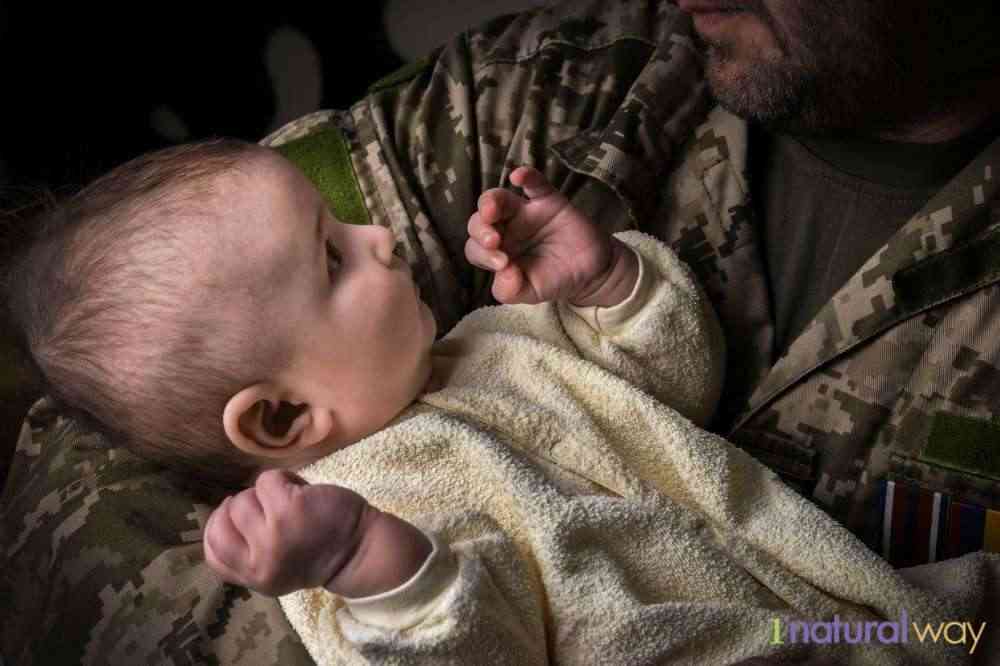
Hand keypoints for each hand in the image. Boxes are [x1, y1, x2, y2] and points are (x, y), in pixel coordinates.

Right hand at [204, 469, 431, 597]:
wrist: (360, 549)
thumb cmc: (317, 552)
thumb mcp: (276, 571)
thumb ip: (247, 556)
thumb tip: (221, 520)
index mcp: (255, 579)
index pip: (212, 553)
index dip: (220, 529)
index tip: (241, 521)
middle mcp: (260, 562)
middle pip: (223, 520)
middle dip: (241, 508)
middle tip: (267, 509)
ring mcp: (273, 534)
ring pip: (243, 498)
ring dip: (265, 493)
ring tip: (290, 502)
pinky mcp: (289, 508)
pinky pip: (267, 480)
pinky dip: (285, 479)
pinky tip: (303, 492)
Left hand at [465, 166, 636, 306]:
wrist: (589, 271)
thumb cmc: (554, 280)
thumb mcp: (530, 293)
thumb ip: (510, 290)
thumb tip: (502, 272)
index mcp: (496, 252)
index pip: (476, 249)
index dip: (483, 255)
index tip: (503, 264)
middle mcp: (505, 230)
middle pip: (479, 221)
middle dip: (480, 229)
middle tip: (493, 241)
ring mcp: (525, 212)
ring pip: (499, 199)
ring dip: (491, 202)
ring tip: (491, 210)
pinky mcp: (547, 200)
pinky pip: (535, 184)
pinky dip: (526, 176)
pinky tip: (518, 176)